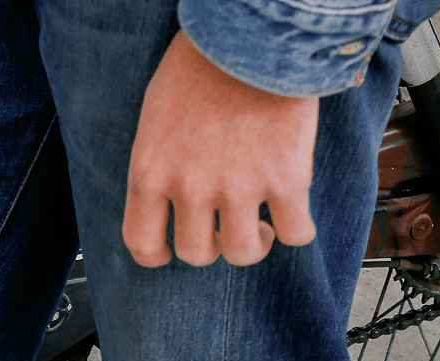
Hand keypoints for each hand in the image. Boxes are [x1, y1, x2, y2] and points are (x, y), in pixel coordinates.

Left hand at [122, 31, 319, 267]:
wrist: (255, 25)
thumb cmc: (203, 61)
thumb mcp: (156, 117)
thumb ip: (160, 163)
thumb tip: (168, 198)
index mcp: (150, 173)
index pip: (142, 243)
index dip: (157, 255)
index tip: (170, 250)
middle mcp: (190, 189)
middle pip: (196, 253)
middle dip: (211, 246)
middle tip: (225, 228)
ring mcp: (239, 188)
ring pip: (243, 253)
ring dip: (254, 246)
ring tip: (262, 228)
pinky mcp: (287, 179)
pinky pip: (296, 233)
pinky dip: (298, 232)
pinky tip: (295, 218)